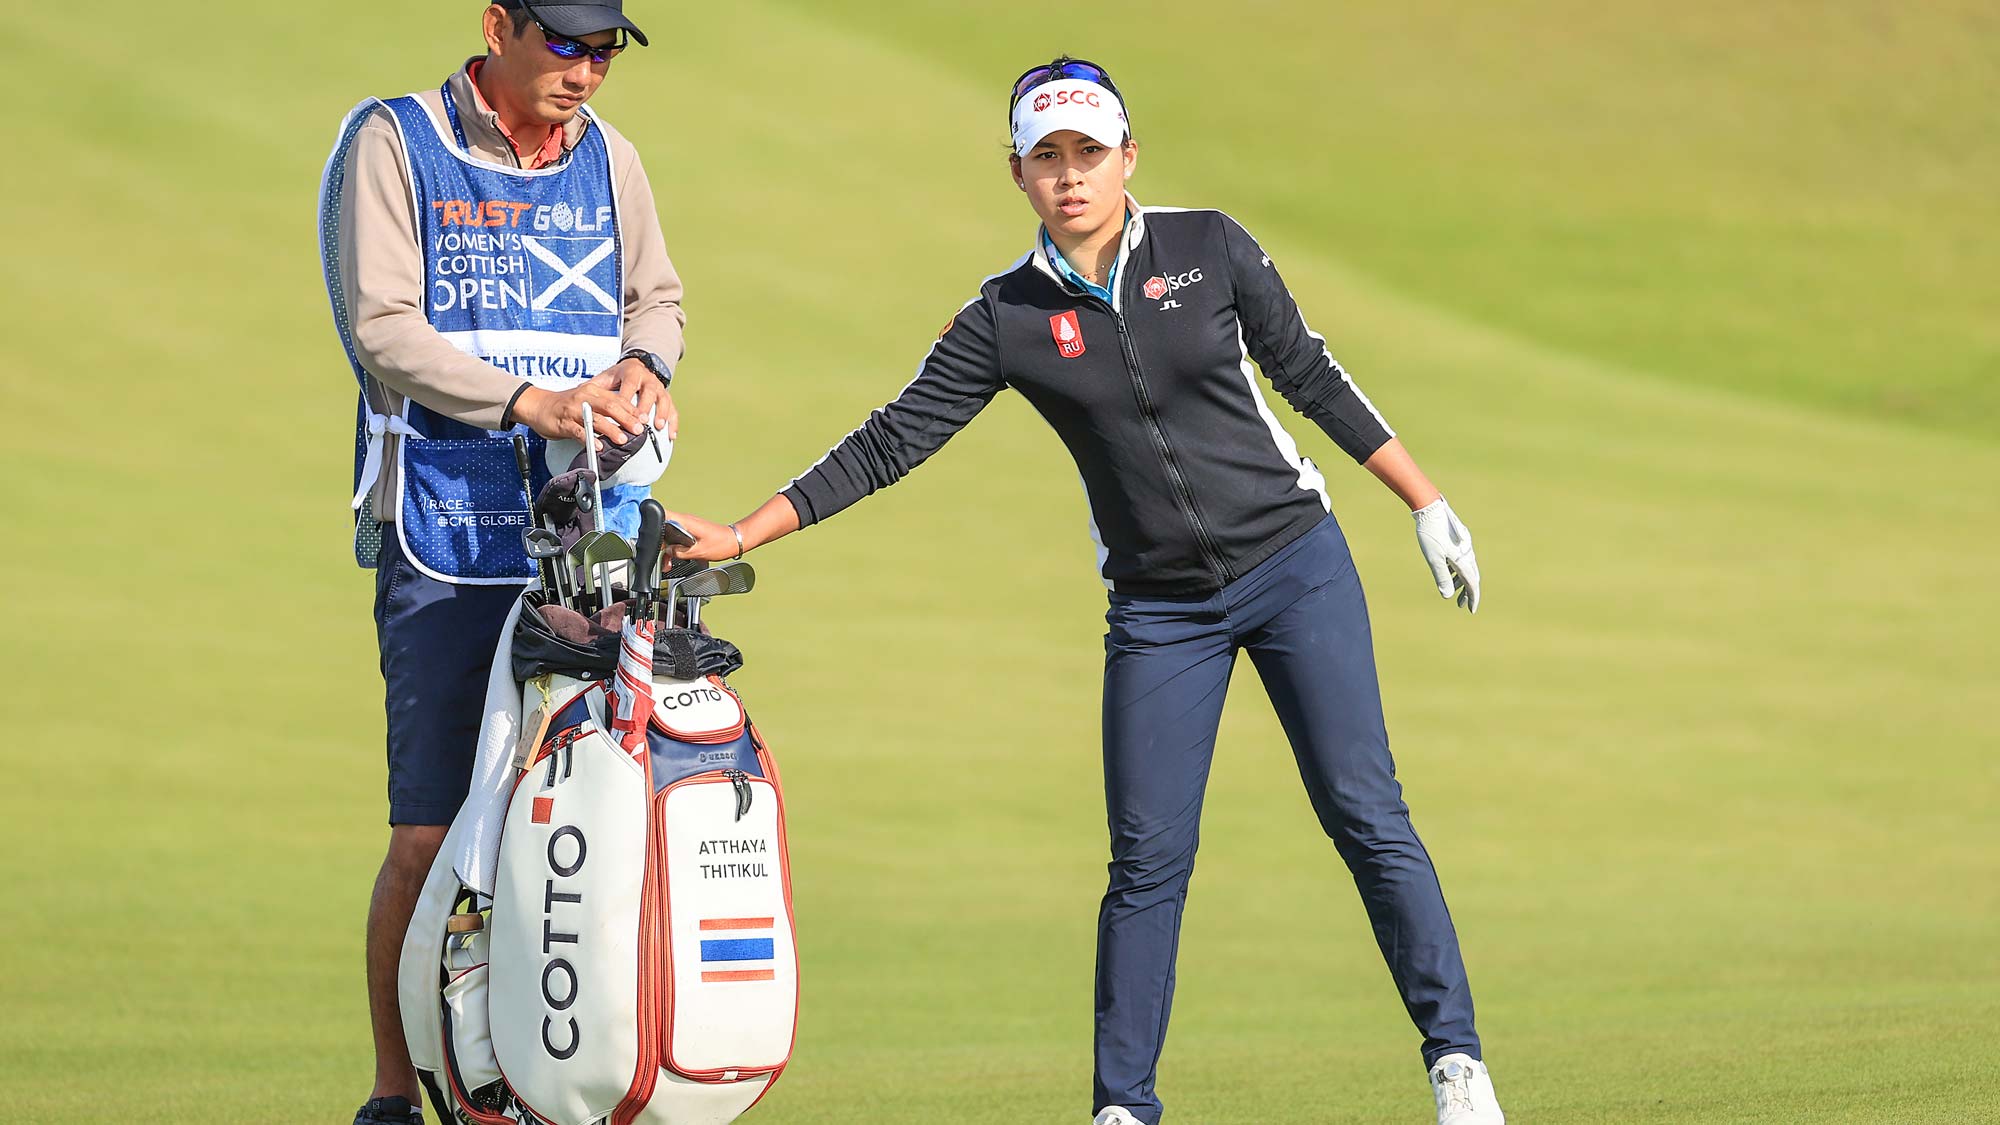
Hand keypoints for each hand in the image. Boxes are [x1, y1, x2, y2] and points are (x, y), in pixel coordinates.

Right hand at [513, 359, 676, 445]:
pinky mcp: (563, 422)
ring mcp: (573, 410)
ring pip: (595, 419)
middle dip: (626, 419)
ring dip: (611, 430)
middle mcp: (584, 398)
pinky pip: (578, 431)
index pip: (617, 399)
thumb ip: (604, 407)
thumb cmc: (565, 405)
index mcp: (593, 390)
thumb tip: (627, 420)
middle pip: (610, 407)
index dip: (632, 410)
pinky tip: (599, 446)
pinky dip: (590, 439)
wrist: (537, 404)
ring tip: (623, 439)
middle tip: (639, 430)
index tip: (645, 420)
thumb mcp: (586, 400)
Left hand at [604, 357, 677, 440]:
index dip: (626, 398)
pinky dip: (673, 423)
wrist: (638, 366)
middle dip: (646, 407)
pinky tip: (670, 435)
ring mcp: (660, 388)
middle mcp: (648, 379)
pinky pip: (673, 410)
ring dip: (662, 414)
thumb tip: (580, 393)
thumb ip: (596, 385)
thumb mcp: (607, 376)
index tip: (621, 412)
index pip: (629, 385)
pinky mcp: (667, 397)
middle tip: (642, 421)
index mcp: (632, 373)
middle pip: (649, 392)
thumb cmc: (621, 376)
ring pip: (664, 400)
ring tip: (658, 426)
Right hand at [658, 509, 744, 563]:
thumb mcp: (698, 552)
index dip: (652, 518)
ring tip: (666, 562)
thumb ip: (680, 552)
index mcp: (685, 522)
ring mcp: (687, 526)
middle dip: (658, 541)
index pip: (663, 513)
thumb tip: (668, 552)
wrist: (734, 541)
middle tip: (658, 554)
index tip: (645, 527)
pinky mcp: (691, 531)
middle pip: (663, 527)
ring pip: (669, 535)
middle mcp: (685, 521)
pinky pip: (677, 538)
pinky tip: (673, 559)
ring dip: (666, 548)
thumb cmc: (722, 543)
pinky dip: (674, 548)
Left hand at [1412, 497, 1480, 613]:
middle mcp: (1468, 553)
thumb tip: (1447, 596)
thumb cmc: (1430, 534)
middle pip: (1472, 577)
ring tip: (1452, 591)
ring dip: (1461, 581)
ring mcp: (1465, 545)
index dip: (1472, 598)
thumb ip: (1442, 577)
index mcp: (1463, 559)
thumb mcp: (1434, 559)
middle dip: (1467, 592)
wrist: (1430, 508)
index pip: (1472, 584)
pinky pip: (1462, 559)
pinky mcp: (1459, 539)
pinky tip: (1448, 571)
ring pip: (1467, 567)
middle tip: (1461, 605)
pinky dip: (1457, 569)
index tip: (1471, 610)